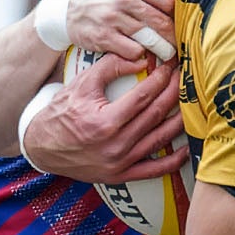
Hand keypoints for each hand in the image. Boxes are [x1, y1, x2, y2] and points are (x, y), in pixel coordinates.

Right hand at [22, 53, 188, 183]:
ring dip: (179, 121)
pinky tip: (185, 148)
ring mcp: (120, 163)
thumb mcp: (81, 84)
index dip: (161, 78)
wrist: (42, 147)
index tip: (171, 66)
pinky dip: (172, 161)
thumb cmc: (61, 113)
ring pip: (159, 139)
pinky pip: (153, 170)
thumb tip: (141, 58)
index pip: (143, 96)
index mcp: (105, 121)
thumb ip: (110, 67)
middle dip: (174, 93)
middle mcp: (115, 145)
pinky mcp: (121, 175)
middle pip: (155, 115)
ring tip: (192, 103)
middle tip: (186, 77)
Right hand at [68, 0, 175, 60]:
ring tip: (167, 53)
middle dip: (173, 36)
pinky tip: (141, 53)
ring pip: (149, 39)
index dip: (175, 14)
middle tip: (179, 44)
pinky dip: (139, 55)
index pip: (167, 1)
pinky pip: (132, 51)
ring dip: (161, 49)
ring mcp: (112, 19)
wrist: (66, 7)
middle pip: (161, 22)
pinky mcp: (103, 37)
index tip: (177, 22)